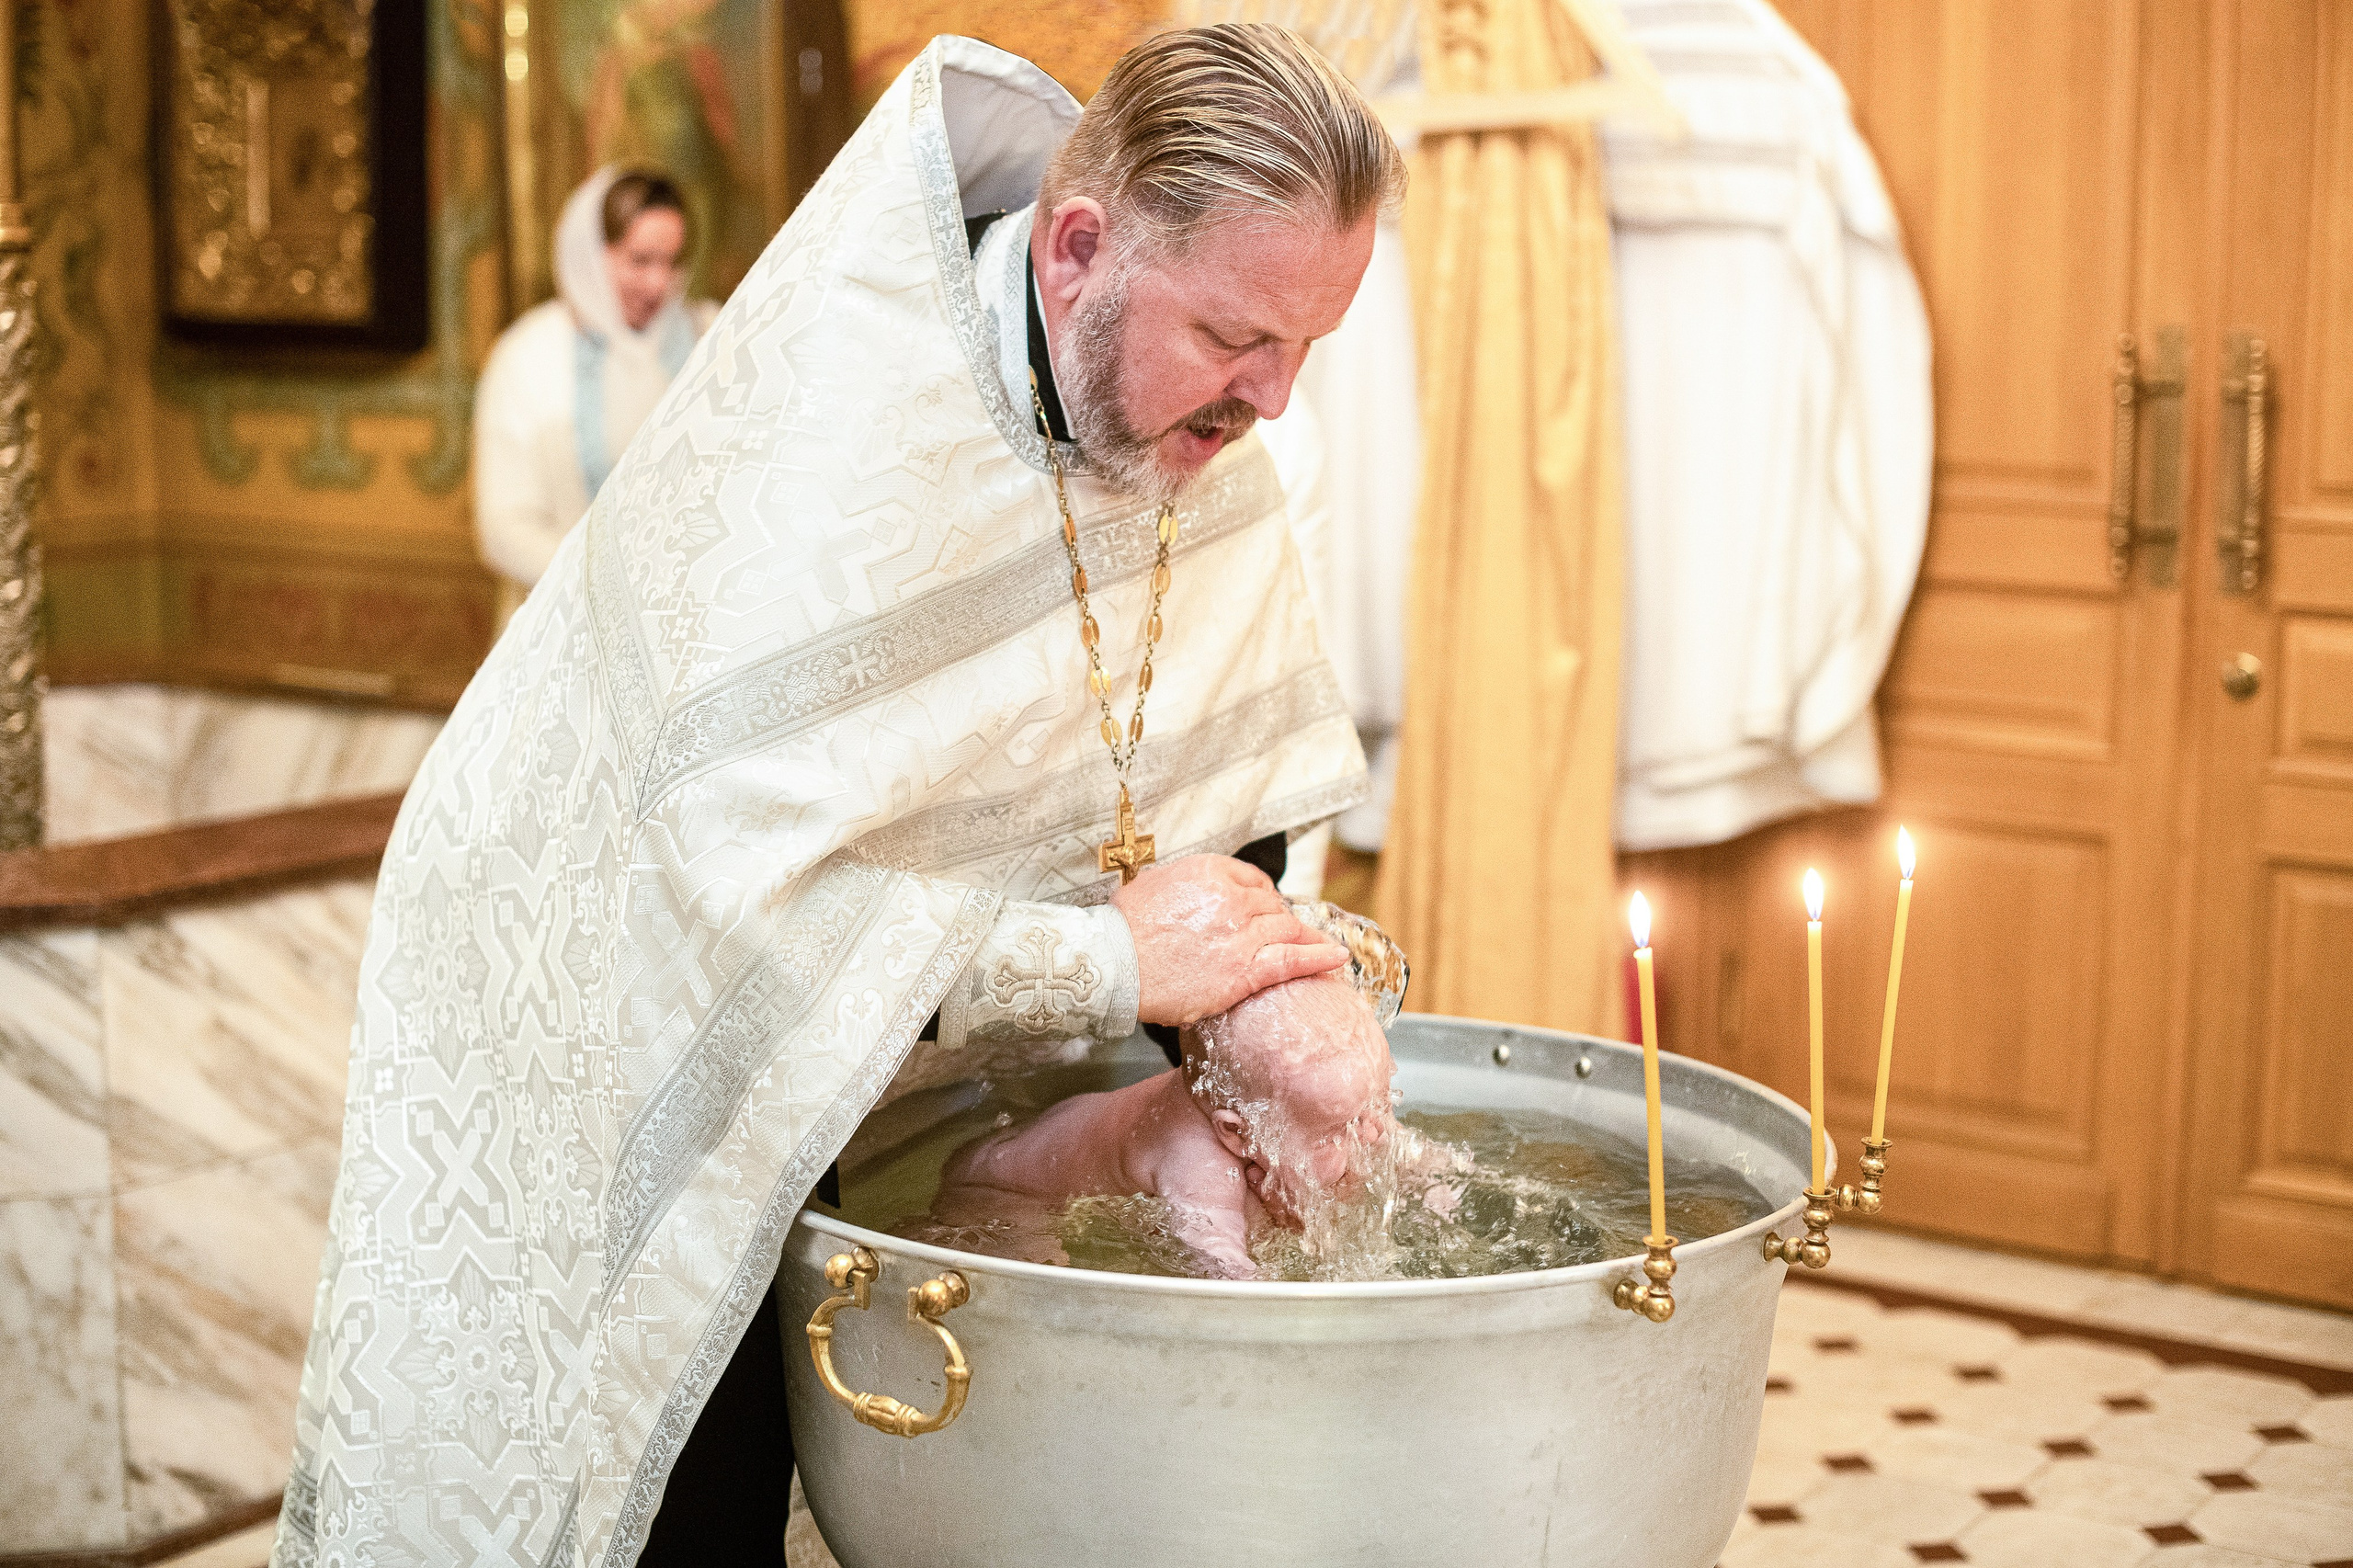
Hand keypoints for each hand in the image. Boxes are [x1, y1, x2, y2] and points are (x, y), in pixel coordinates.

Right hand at [1111, 854, 1345, 1025]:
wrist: (1114, 964)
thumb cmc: (1122, 928)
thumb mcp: (1152, 884)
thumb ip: (1183, 883)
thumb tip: (1191, 891)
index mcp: (1210, 871)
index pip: (1252, 879)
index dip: (1262, 894)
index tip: (1265, 905)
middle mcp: (1232, 899)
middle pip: (1272, 906)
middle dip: (1281, 918)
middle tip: (1286, 931)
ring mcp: (1242, 935)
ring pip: (1287, 930)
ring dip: (1305, 936)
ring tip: (1321, 943)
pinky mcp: (1245, 971)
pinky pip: (1292, 960)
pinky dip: (1319, 957)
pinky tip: (1336, 957)